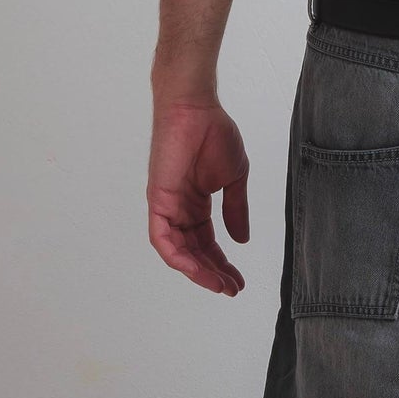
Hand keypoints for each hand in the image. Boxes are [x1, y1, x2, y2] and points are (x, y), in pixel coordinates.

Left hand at [147, 98, 250, 295]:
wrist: (196, 108)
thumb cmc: (213, 133)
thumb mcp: (234, 179)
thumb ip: (236, 210)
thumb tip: (242, 241)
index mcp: (196, 203)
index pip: (207, 242)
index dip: (223, 263)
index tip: (239, 280)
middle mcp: (179, 209)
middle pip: (194, 251)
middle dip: (213, 273)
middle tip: (232, 289)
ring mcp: (167, 206)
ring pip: (177, 251)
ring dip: (197, 271)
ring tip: (219, 284)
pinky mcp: (157, 200)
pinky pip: (162, 239)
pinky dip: (177, 257)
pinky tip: (195, 270)